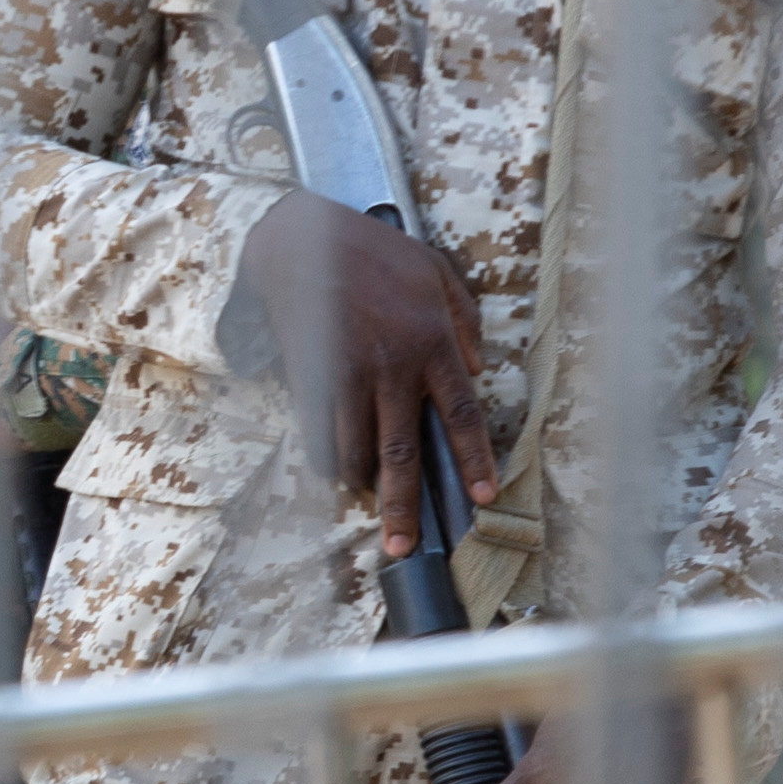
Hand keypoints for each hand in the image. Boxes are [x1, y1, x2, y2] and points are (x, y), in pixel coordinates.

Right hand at [237, 189, 482, 544]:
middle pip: (402, 451)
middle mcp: (393, 365)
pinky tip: (332, 471)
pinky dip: (326, 457)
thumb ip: (463, 316)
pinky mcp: (310, 376)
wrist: (300, 237)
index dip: (474, 459)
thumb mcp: (434, 269)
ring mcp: (348, 374)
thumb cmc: (372, 248)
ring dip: (360, 483)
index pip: (461, 412)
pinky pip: (319, 432)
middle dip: (404, 506)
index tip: (482, 496)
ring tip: (367, 501)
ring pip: (356, 449)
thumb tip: (475, 363)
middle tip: (402, 546)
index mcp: (432, 340)